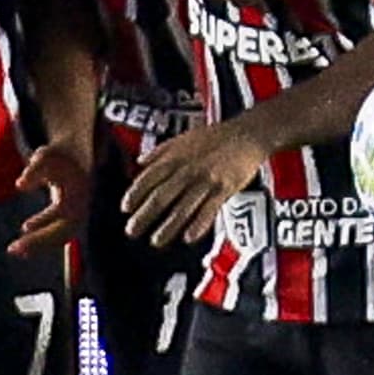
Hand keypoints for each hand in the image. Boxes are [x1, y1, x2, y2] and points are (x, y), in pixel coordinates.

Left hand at [9, 138, 90, 255]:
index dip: (44, 219)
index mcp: (77, 190)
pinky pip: (59, 235)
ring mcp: (78, 214)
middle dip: (39, 241)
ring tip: (14, 250)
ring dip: (39, 246)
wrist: (78, 156)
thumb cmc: (59, 155)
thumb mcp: (45, 157)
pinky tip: (23, 249)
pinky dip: (43, 242)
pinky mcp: (71, 219)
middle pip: (63, 230)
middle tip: (13, 249)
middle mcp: (81, 205)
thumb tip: (19, 185)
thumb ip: (33, 170)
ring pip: (61, 236)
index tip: (24, 227)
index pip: (62, 210)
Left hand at [120, 122, 266, 248]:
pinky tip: (188, 237)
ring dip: (167, 226)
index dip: (135, 194)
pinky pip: (209, 210)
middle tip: (132, 230)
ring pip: (182, 207)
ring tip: (156, 240)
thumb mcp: (182, 138)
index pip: (148, 177)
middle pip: (161, 196)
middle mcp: (188, 169)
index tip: (125, 208)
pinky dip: (198, 225)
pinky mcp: (224, 188)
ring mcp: (206, 180)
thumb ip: (160, 151)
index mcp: (175, 157)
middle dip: (144, 215)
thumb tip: (139, 162)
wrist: (247, 133)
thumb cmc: (215, 136)